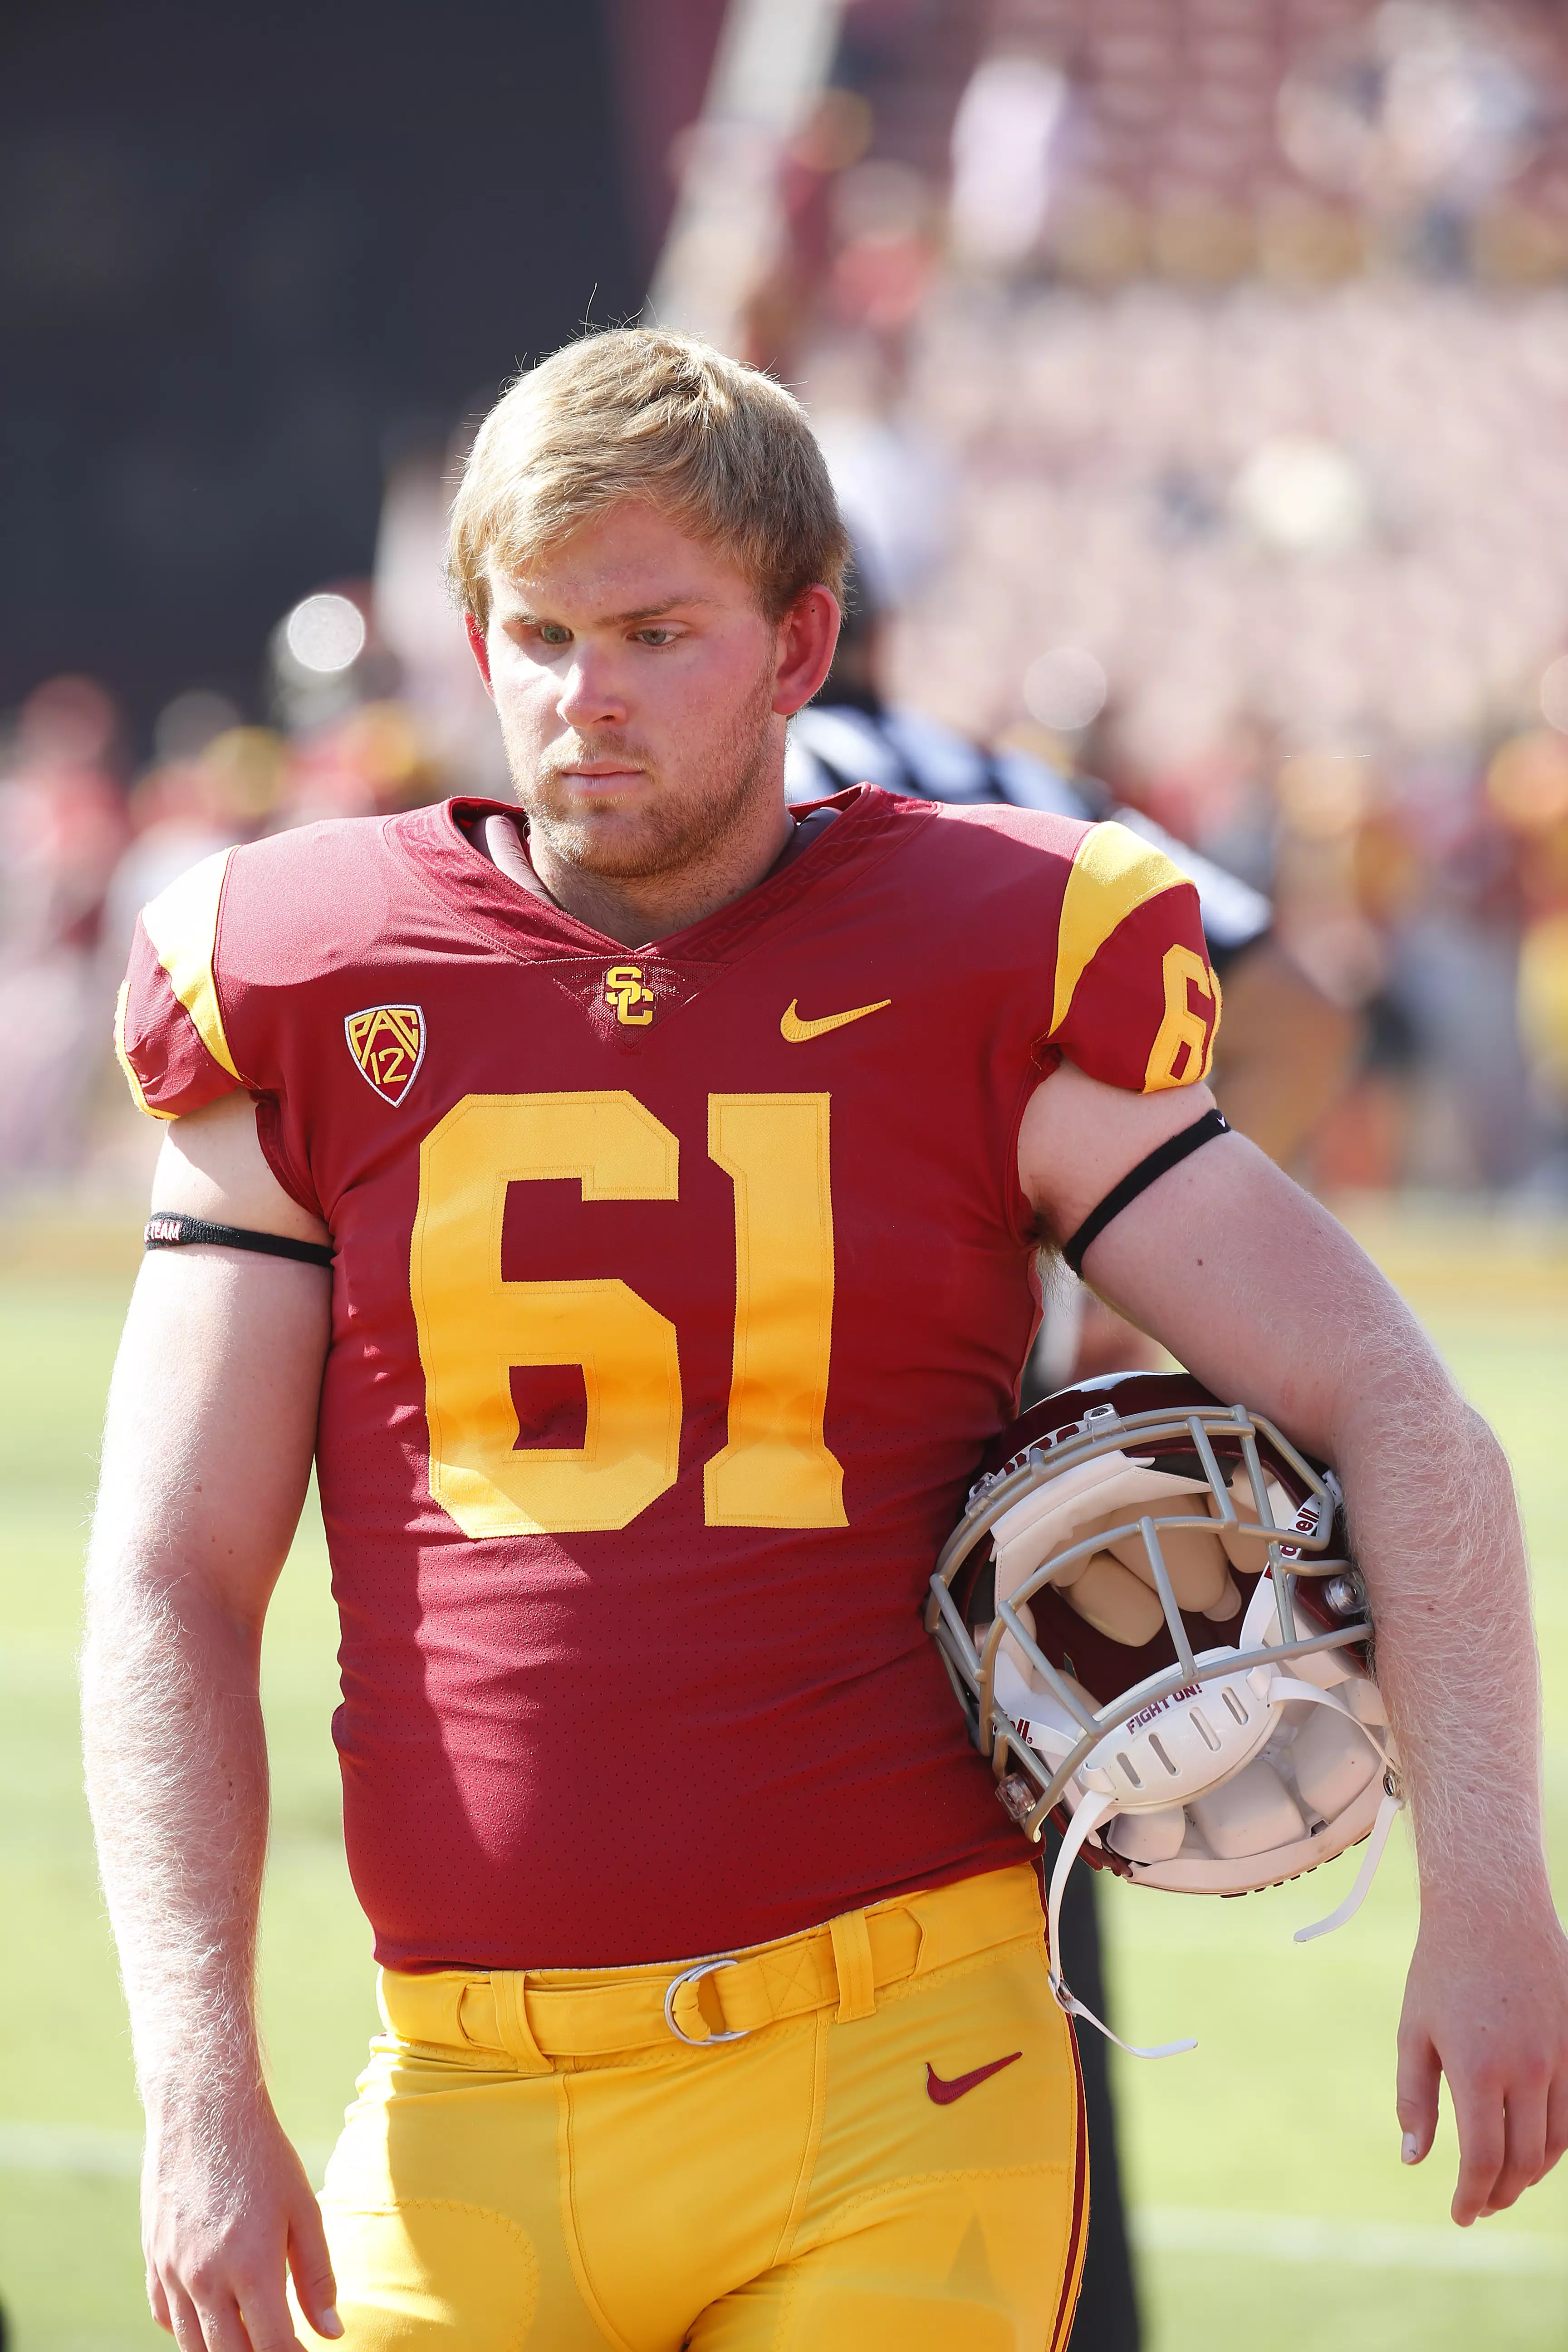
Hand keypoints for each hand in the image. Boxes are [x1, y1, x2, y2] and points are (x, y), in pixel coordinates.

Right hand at [142, 2094, 341, 2349]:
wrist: (203, 2111)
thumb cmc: (263, 2157)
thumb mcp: (304, 2210)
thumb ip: (318, 2276)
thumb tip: (331, 2332)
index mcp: (252, 2267)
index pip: (272, 2346)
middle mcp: (206, 2278)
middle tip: (279, 2346)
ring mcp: (173, 2271)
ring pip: (192, 2344)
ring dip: (222, 2349)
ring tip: (250, 2336)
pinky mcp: (152, 2259)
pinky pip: (164, 2317)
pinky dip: (188, 2329)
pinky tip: (211, 2317)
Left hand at [1397, 1901, 1567, 2223]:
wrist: (1492, 1911)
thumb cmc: (1443, 1970)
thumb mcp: (1414, 2031)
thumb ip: (1414, 2098)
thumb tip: (1415, 2159)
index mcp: (1478, 2069)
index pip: (1484, 2160)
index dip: (1473, 2197)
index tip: (1460, 2215)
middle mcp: (1527, 2070)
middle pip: (1523, 2161)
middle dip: (1500, 2194)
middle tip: (1480, 2207)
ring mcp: (1560, 2058)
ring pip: (1556, 2144)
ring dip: (1531, 2175)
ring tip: (1504, 2185)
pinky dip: (1555, 2143)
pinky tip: (1532, 2148)